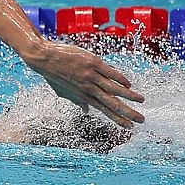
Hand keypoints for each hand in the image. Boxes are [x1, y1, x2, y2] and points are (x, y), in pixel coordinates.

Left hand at [23, 42, 144, 128]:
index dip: (118, 119)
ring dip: (129, 96)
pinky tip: (129, 84)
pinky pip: (109, 72)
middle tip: (141, 120)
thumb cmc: (53, 75)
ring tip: (141, 100)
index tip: (129, 127)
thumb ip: (77, 101)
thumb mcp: (63, 92)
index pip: (104, 110)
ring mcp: (91, 75)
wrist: (43, 58)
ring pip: (114, 88)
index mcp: (83, 96)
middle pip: (112, 103)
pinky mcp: (92, 62)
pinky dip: (120, 78)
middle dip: (128, 112)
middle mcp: (88, 88)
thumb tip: (86, 111)